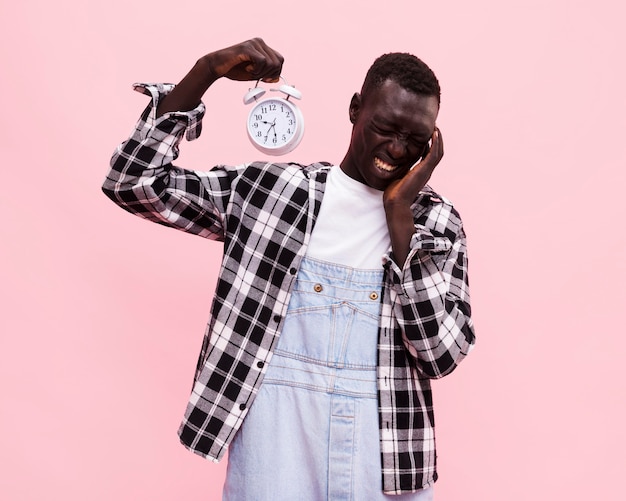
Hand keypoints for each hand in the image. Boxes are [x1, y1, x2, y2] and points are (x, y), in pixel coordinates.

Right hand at [201, 38, 283, 83]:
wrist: (217, 66)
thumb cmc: (234, 69)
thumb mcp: (255, 74)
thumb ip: (266, 74)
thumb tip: (277, 77)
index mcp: (263, 47)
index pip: (280, 60)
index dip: (275, 72)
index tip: (264, 78)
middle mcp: (260, 42)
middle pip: (278, 62)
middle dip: (269, 74)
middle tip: (256, 75)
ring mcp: (254, 43)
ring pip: (271, 63)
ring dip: (261, 72)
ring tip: (250, 71)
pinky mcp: (248, 47)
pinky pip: (262, 61)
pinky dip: (256, 70)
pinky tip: (247, 68)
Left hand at [383, 128, 443, 263]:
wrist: (395, 203)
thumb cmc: (393, 192)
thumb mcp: (397, 175)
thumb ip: (400, 167)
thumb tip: (393, 159)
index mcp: (421, 172)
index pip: (430, 155)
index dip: (430, 143)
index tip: (426, 133)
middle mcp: (427, 171)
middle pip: (437, 152)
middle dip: (436, 139)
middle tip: (433, 127)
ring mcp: (427, 171)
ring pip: (438, 152)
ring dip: (438, 138)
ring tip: (435, 127)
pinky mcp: (424, 170)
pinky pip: (434, 153)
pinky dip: (436, 143)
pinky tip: (434, 133)